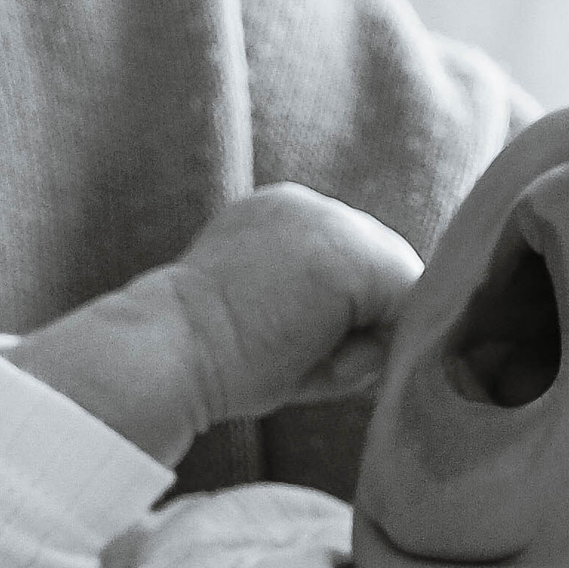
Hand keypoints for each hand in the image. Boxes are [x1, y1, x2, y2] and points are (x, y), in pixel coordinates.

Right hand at [12, 186, 422, 460]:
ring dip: (365, 341)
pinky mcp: (352, 256)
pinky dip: (371, 350)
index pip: (352, 266)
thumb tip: (390, 343)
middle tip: (296, 360)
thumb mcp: (269, 319)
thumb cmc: (208, 362)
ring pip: (399, 291)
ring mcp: (332, 223)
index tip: (291, 353)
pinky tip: (312, 354)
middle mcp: (308, 205)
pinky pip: (402, 312)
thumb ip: (324, 314)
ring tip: (297, 356)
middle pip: (386, 272)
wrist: (165, 354)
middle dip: (364, 327)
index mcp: (278, 216)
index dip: (344, 321)